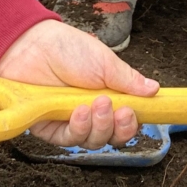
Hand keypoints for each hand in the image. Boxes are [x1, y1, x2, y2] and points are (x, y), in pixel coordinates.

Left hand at [0, 20, 158, 147]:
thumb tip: (154, 90)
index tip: (135, 113)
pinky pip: (70, 139)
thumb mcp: (105, 61)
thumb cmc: (67, 48)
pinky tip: (79, 112)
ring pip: (93, 141)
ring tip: (95, 104)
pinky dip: (79, 128)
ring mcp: (70, 121)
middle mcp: (91, 113)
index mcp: (108, 96)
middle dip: (118, 127)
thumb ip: (128, 80)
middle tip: (119, 109)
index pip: (125, 121)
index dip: (132, 123)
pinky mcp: (50, 128)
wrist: (32, 45)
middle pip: (112, 136)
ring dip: (99, 125)